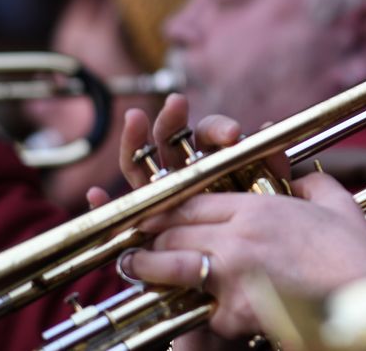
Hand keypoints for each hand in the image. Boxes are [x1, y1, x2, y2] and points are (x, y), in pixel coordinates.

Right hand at [87, 94, 288, 206]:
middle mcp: (181, 169)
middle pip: (171, 138)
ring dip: (135, 139)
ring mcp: (159, 192)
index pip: (209, 133)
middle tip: (178, 103)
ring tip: (134, 117)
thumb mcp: (268, 190)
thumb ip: (271, 163)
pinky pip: (120, 212)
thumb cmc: (255, 220)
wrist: (241, 261)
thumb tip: (269, 128)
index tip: (233, 134)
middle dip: (173, 119)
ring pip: (142, 162)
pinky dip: (104, 205)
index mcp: (211, 157)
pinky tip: (95, 195)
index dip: (218, 129)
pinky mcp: (141, 220)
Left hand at [127, 172, 365, 337]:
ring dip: (147, 266)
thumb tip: (298, 182)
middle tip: (139, 239)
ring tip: (135, 267)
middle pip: (174, 230)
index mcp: (258, 208)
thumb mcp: (337, 204)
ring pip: (170, 264)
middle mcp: (237, 237)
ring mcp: (232, 275)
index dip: (166, 206)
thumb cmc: (355, 256)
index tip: (153, 212)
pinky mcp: (234, 313)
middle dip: (151, 235)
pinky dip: (195, 307)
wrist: (365, 304)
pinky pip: (200, 307)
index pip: (193, 201)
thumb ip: (311, 184)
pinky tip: (184, 307)